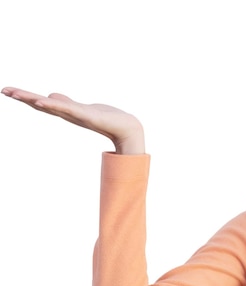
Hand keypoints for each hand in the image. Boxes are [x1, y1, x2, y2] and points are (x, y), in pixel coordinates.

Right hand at [1, 87, 144, 153]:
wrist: (126, 128)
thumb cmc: (105, 118)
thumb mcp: (81, 108)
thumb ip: (65, 103)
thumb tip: (49, 96)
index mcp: (67, 112)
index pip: (42, 103)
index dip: (26, 97)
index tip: (8, 91)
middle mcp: (69, 114)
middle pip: (41, 105)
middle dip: (23, 97)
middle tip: (5, 90)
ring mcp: (77, 115)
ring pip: (51, 106)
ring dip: (34, 100)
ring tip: (17, 94)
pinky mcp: (87, 115)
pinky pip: (68, 109)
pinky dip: (55, 105)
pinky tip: (43, 101)